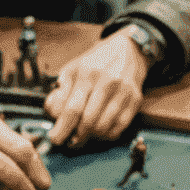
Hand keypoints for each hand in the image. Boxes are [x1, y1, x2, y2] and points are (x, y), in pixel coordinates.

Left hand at [44, 31, 148, 147]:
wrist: (128, 50)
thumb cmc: (96, 62)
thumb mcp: (73, 69)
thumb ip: (61, 91)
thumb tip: (53, 113)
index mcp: (87, 73)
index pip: (72, 108)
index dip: (62, 128)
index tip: (55, 138)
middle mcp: (107, 82)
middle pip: (88, 121)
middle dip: (76, 135)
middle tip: (71, 138)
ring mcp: (123, 92)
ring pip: (104, 127)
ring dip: (91, 136)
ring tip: (85, 132)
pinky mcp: (135, 100)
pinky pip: (119, 128)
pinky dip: (106, 134)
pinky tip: (100, 129)